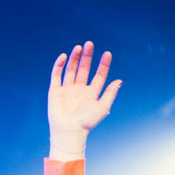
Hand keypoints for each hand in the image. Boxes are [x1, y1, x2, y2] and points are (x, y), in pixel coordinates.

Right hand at [48, 41, 121, 159]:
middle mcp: (80, 90)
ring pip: (71, 69)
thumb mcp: (103, 106)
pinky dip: (60, 65)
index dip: (103, 65)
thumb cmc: (87, 122)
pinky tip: (65, 56)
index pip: (99, 75)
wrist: (69, 130)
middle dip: (87, 57)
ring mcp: (67, 89)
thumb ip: (110, 93)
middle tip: (90, 44)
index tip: (107, 53)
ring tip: (79, 47)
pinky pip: (56, 74)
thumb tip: (119, 80)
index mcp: (92, 93)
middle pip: (84, 69)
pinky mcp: (55, 90)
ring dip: (75, 58)